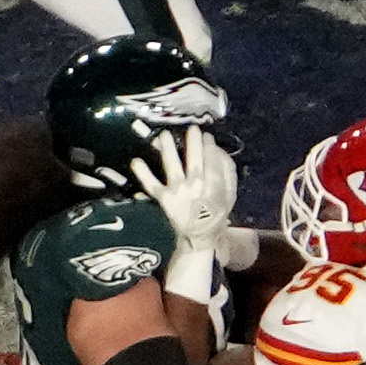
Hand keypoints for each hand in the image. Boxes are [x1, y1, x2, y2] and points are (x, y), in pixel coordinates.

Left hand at [127, 131, 233, 252]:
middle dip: (193, 143)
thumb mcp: (230, 193)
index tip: (206, 135)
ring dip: (168, 150)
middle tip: (192, 129)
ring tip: (164, 136)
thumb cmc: (215, 212)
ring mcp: (179, 192)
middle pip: (195, 161)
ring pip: (173, 168)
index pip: (212, 160)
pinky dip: (144, 174)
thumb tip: (219, 150)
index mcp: (214, 186)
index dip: (209, 146)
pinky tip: (136, 162)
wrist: (201, 235)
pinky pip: (152, 186)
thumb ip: (227, 172)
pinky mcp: (165, 199)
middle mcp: (196, 187)